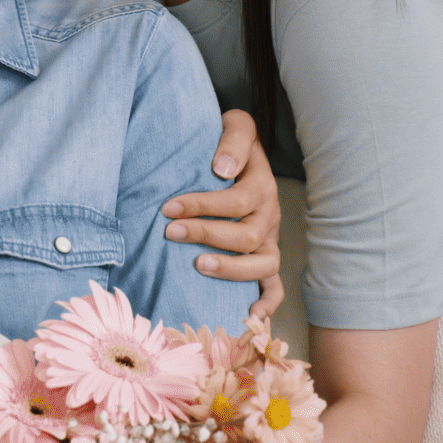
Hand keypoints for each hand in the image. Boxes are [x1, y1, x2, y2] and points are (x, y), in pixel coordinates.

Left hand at [162, 109, 285, 319]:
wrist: (244, 152)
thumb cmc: (230, 142)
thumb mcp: (236, 126)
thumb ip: (233, 141)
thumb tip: (222, 169)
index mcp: (262, 185)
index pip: (236, 201)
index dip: (202, 206)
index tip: (168, 208)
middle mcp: (270, 215)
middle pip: (246, 234)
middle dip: (206, 234)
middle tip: (171, 232)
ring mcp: (270, 239)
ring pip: (262, 264)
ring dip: (231, 268)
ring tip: (199, 266)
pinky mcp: (265, 256)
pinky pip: (274, 286)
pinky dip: (267, 303)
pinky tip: (249, 316)